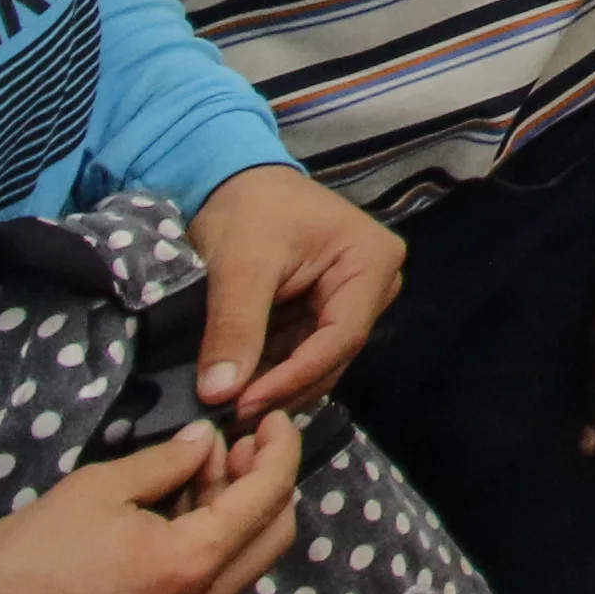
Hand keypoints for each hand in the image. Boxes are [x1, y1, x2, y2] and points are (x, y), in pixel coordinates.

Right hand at [0, 412, 301, 593]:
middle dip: (266, 481)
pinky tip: (177, 508)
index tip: (272, 417)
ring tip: (198, 468)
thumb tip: (205, 443)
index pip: (269, 497)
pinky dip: (210, 542)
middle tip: (235, 444)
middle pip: (273, 534)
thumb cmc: (25, 562)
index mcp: (190, 564)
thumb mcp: (95, 491)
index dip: (281, 448)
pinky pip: (210, 584)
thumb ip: (163, 463)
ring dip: (237, 511)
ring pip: (244, 561)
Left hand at [189, 162, 401, 417]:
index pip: (341, 337)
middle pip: (334, 355)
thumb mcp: (239, 264)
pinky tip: (239, 388)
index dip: (293, 377)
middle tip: (230, 415)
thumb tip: (218, 395)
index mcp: (372, 262)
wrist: (231, 177)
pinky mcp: (325, 310)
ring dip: (276, 385)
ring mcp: (353, 299)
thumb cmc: (247, 209)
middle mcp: (376, 284)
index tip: (241, 406)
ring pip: (319, 361)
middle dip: (284, 387)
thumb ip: (234, 327)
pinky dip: (271, 372)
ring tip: (229, 406)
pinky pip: (303, 352)